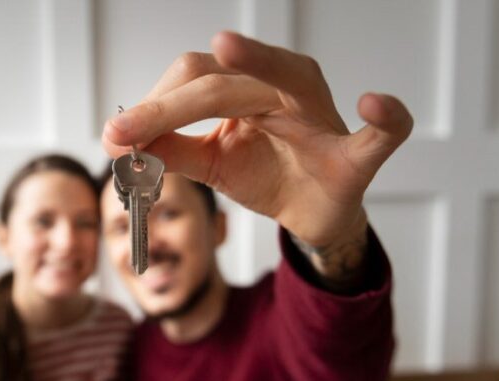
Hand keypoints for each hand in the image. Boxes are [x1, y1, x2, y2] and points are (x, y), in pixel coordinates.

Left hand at [102, 31, 412, 249]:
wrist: (313, 213)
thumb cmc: (266, 175)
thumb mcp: (210, 164)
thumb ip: (172, 150)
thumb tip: (121, 141)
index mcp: (250, 86)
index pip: (194, 79)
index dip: (152, 106)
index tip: (113, 135)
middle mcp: (287, 87)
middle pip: (223, 80)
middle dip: (169, 105)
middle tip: (124, 133)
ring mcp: (325, 118)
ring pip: (288, 79)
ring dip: (257, 63)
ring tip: (226, 48)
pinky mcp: (358, 156)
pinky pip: (382, 134)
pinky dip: (385, 118)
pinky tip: (375, 105)